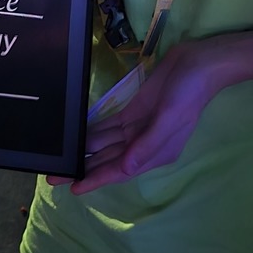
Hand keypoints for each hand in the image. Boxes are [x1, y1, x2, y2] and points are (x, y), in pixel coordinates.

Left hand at [49, 41, 227, 194]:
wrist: (197, 63)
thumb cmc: (188, 94)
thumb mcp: (170, 119)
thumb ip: (148, 144)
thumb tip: (126, 168)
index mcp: (155, 153)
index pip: (120, 170)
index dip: (96, 179)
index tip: (73, 188)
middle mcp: (144, 144)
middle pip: (109, 159)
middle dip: (84, 167)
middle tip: (55, 175)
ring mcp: (138, 126)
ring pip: (107, 143)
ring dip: (86, 151)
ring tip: (62, 157)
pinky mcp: (135, 110)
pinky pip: (111, 125)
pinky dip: (95, 131)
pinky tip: (79, 135)